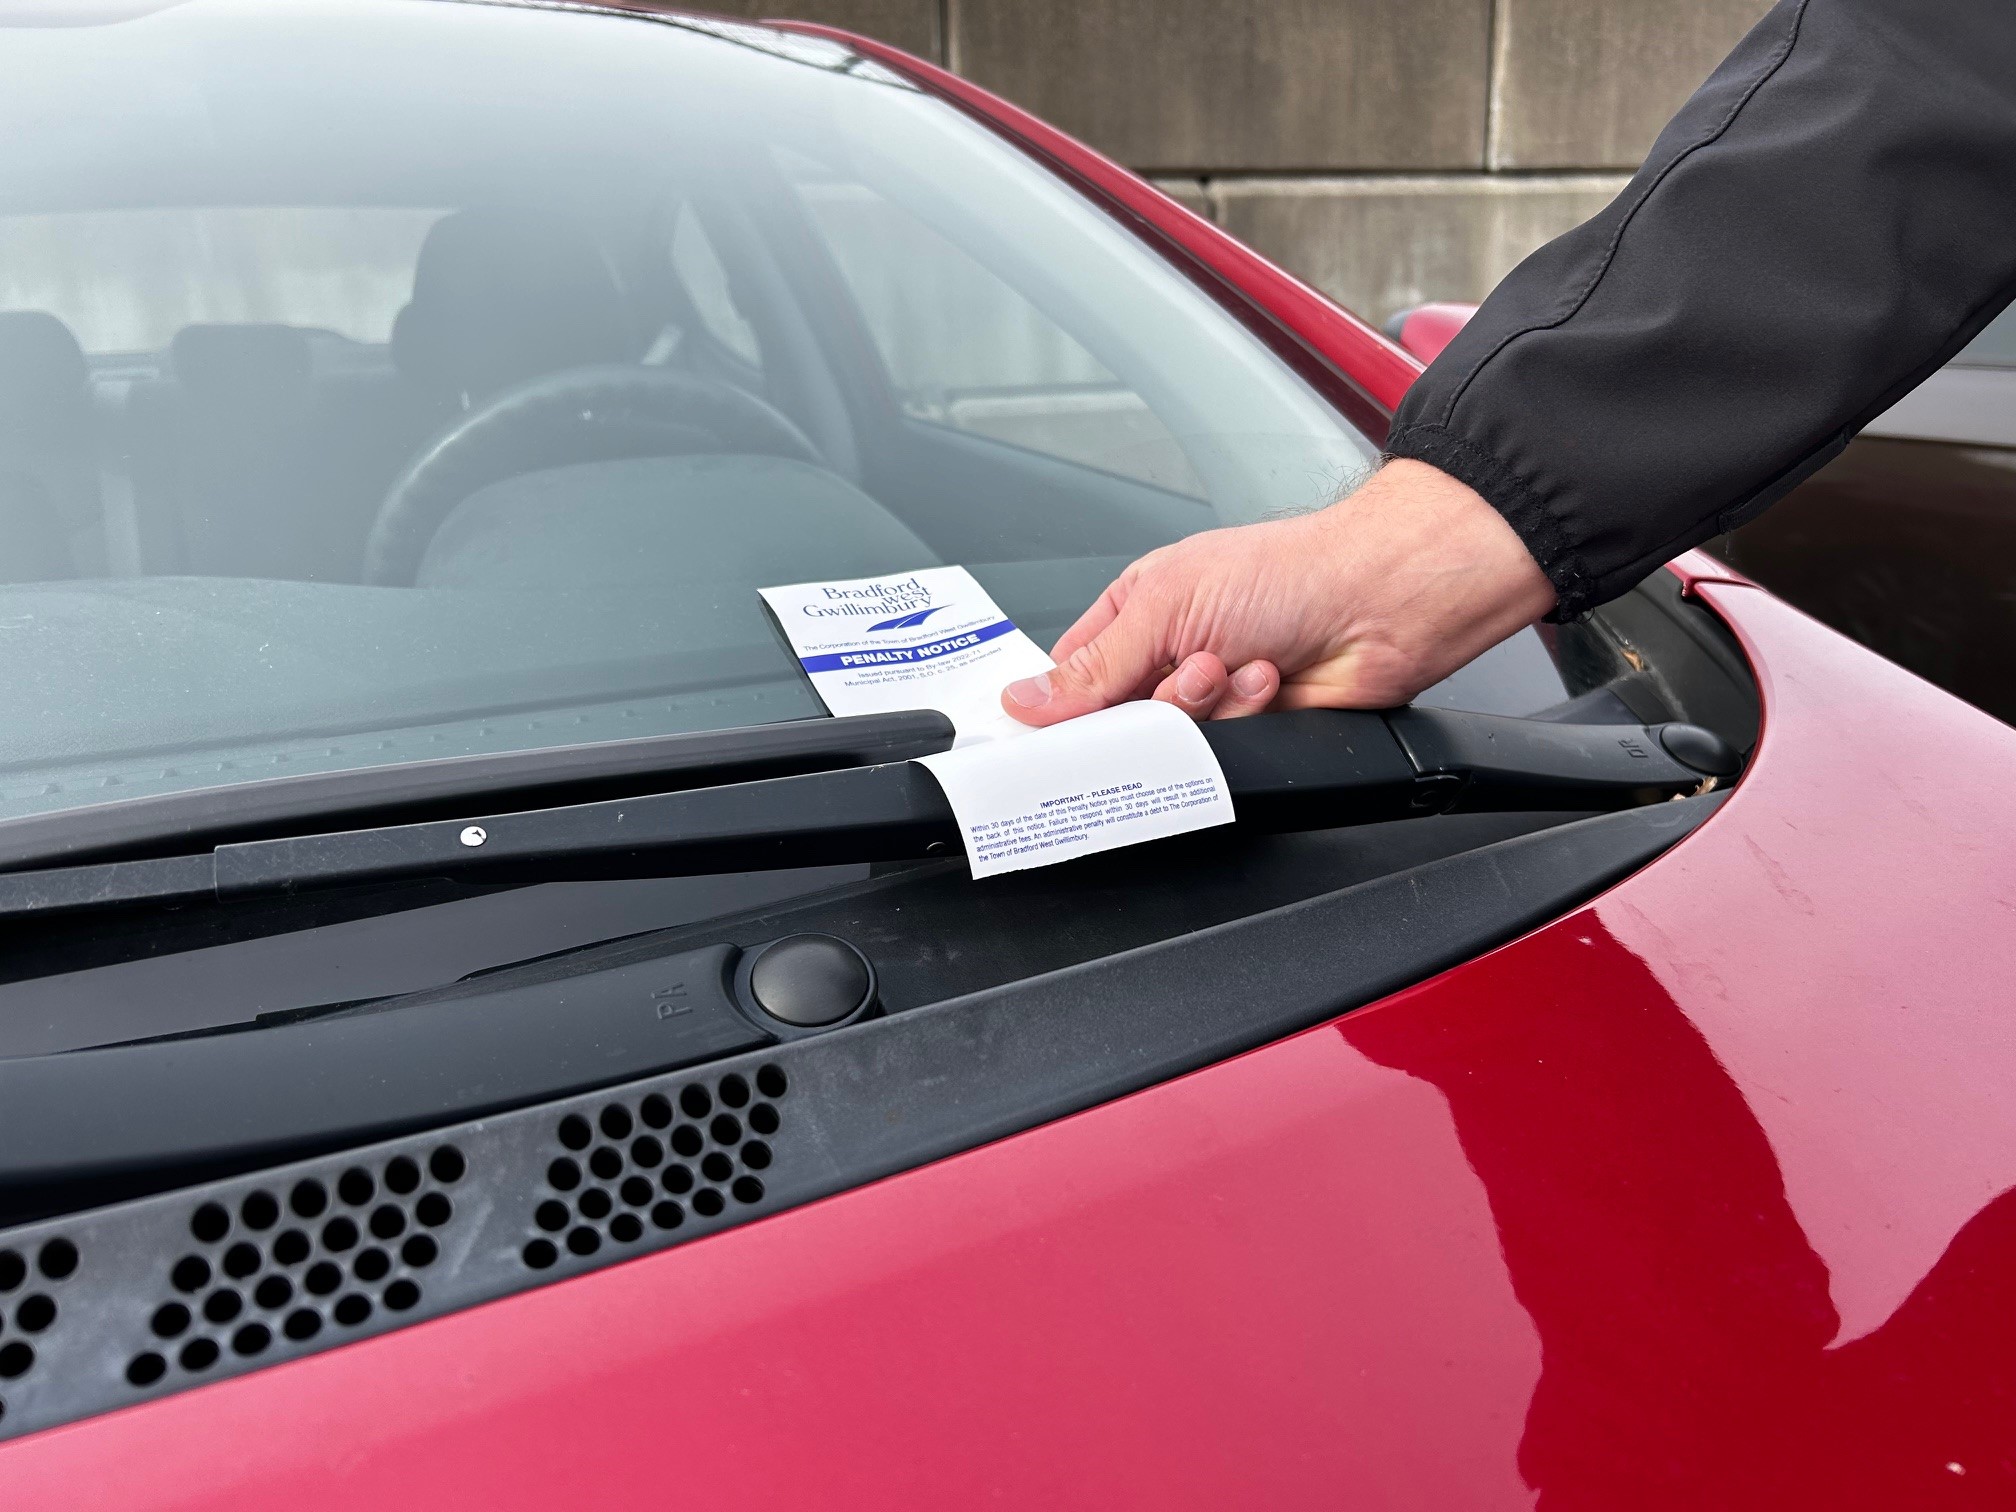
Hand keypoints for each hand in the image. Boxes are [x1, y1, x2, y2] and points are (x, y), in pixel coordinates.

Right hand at [1000, 459, 1556, 723]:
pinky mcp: (1252, 728)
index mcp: (1138, 609)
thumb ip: (1093, 667)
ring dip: (1204, 707)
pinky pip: (1221, 752)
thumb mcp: (1166, 604)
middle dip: (1150, 704)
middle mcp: (1171, 651)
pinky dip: (1245, 715)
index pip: (1071, 676)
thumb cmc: (1288, 570)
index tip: (1053, 731)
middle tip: (1183, 674)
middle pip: (1119, 719)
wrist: (1379, 601)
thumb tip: (1026, 700)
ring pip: (1171, 741)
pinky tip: (1269, 678)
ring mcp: (1212, 692)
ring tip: (1235, 665)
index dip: (1061, 707)